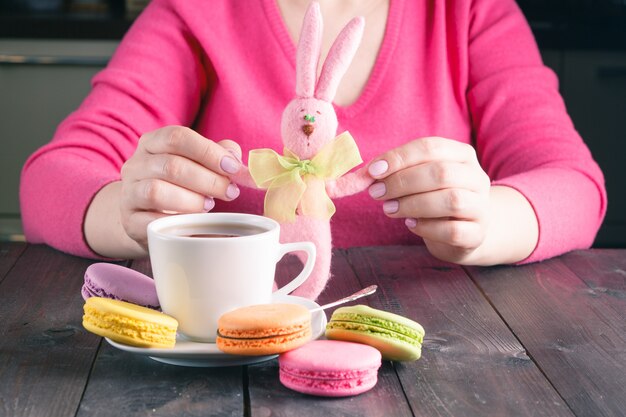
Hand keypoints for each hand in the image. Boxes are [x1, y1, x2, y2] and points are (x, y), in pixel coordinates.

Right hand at [119, 126, 242, 247]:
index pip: (177, 137)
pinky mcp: (130, 221)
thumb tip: (234, 155)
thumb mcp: (196, 164)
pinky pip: (151, 221)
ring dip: (191, 200)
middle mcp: (135, 165)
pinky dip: (176, 221)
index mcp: (152, 143)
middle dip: (208, 180)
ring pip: (156, 191)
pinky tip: (192, 221)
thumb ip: (217, 154)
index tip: (233, 168)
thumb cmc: (178, 184)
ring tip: (209, 205)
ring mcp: (129, 193)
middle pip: (171, 165)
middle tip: (230, 192)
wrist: (145, 215)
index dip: (208, 152)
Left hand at [367, 137, 490, 263]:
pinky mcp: (477, 234)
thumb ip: (396, 172)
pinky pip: (453, 231)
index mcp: (462, 155)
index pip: (431, 147)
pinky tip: (410, 225)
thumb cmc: (434, 197)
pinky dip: (427, 228)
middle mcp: (476, 178)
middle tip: (376, 193)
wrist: (465, 230)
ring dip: (412, 205)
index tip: (373, 171)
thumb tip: (366, 174)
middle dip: (403, 182)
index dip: (400, 158)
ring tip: (389, 209)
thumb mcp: (418, 179)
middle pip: (441, 173)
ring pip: (451, 201)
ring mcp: (480, 207)